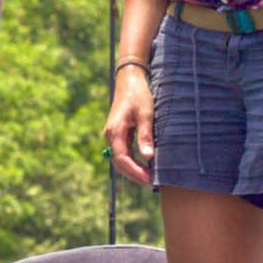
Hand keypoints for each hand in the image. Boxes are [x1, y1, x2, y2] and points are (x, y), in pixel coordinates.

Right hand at [104, 64, 154, 182]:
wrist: (129, 80)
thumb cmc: (138, 95)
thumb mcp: (146, 114)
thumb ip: (145, 135)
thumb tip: (148, 156)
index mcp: (115, 131)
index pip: (121, 158)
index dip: (134, 171)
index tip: (148, 179)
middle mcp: (111, 135)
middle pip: (119, 162)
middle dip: (134, 173)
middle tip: (151, 181)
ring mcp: (113, 134)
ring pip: (121, 158)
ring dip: (134, 168)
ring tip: (150, 175)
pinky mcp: (118, 133)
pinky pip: (123, 151)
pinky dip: (133, 160)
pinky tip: (145, 164)